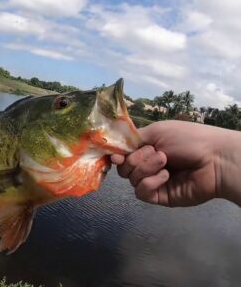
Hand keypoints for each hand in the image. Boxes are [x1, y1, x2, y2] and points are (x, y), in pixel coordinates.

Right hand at [112, 120, 240, 206]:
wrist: (213, 158)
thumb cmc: (187, 139)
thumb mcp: (157, 131)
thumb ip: (133, 139)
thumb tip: (113, 151)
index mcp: (146, 148)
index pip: (122, 155)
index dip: (117, 155)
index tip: (116, 155)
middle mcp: (147, 165)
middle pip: (124, 168)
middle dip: (137, 159)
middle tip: (157, 153)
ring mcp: (153, 181)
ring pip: (132, 179)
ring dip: (146, 168)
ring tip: (165, 162)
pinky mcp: (160, 196)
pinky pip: (142, 192)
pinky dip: (150, 182)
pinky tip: (166, 176)